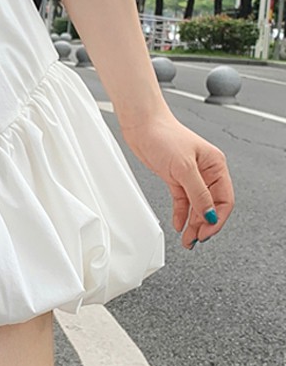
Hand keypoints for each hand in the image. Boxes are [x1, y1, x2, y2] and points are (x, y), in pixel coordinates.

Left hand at [119, 111, 233, 249]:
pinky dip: (182, 213)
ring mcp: (190, 175)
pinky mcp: (174, 177)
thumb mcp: (184, 168)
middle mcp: (206, 171)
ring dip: (193, 223)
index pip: (224, 199)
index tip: (207, 232)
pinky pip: (183, 200)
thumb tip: (210, 215)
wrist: (141, 125)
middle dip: (204, 225)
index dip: (217, 219)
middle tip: (194, 240)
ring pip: (196, 205)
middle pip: (210, 205)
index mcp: (216, 165)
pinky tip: (179, 224)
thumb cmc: (164, 135)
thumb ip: (198, 193)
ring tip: (187, 239)